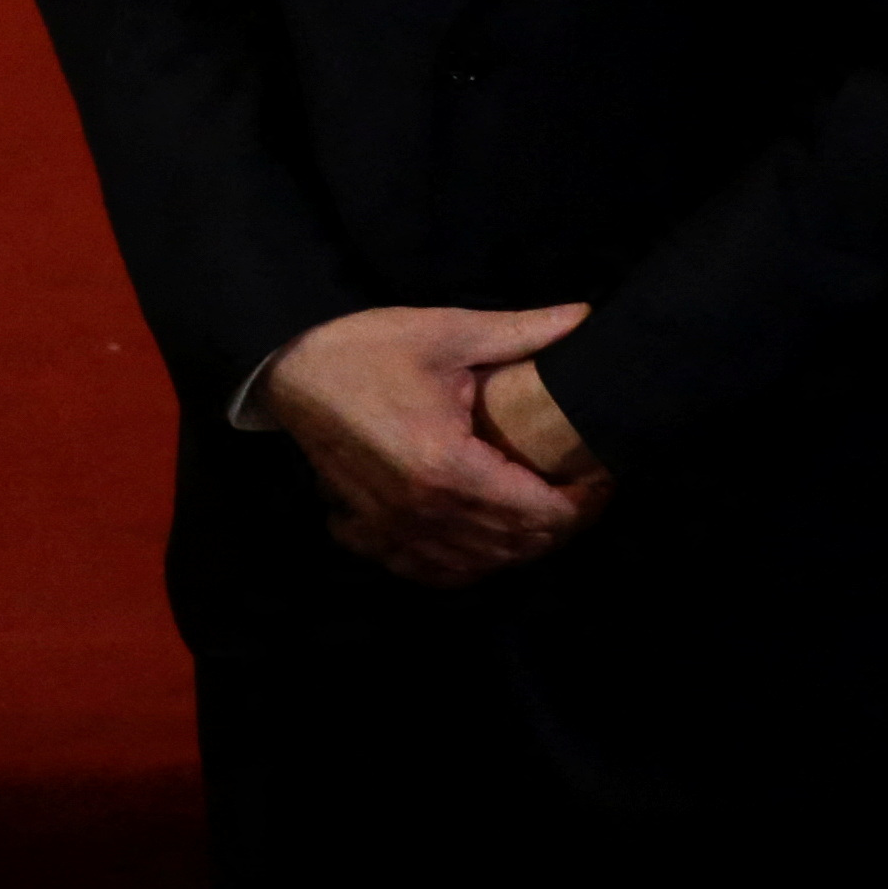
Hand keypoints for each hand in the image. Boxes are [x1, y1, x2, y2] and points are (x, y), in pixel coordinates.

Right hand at [263, 304, 610, 587]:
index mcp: (447, 466)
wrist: (288, 371)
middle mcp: (423, 511)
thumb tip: (584, 317)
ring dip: (516, 547)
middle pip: (515, 545)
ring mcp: (392, 529)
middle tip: (578, 491)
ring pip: (477, 565)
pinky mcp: (368, 532)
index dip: (584, 503)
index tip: (599, 477)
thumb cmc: (365, 349)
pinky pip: (429, 571)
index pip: (539, 513)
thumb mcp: (446, 332)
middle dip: (559, 525)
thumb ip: (521, 332)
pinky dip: (464, 564)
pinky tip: (478, 540)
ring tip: (536, 513)